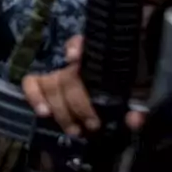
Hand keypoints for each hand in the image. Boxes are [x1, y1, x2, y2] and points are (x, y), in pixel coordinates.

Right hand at [21, 36, 144, 134]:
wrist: (110, 82)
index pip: (81, 41)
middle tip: (93, 125)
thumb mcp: (140, 88)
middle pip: (68, 77)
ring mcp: (57, 68)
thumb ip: (139, 102)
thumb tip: (133, 121)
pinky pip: (31, 83)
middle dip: (78, 104)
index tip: (73, 58)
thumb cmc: (129, 80)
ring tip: (74, 130)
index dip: (75, 47)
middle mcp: (75, 59)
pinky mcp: (44, 79)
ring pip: (51, 84)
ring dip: (61, 109)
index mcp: (99, 54)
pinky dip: (34, 96)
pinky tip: (43, 112)